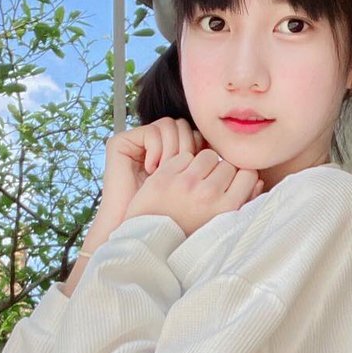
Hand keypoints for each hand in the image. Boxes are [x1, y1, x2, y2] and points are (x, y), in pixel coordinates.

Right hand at [99, 116, 205, 232]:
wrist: (135, 227)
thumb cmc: (165, 214)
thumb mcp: (192, 190)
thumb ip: (207, 170)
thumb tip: (229, 154)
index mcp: (172, 153)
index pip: (196, 134)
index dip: (201, 149)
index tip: (200, 173)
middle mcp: (156, 144)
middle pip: (186, 127)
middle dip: (188, 149)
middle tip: (182, 174)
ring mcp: (139, 142)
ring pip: (171, 125)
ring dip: (171, 150)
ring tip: (164, 171)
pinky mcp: (122, 142)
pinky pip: (152, 132)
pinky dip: (154, 150)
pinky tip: (150, 169)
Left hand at [121, 148, 265, 237]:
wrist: (150, 245)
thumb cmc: (188, 239)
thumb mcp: (221, 227)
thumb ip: (243, 204)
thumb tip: (258, 181)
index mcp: (225, 209)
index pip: (248, 173)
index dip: (241, 177)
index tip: (233, 184)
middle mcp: (207, 193)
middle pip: (228, 163)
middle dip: (221, 172)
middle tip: (210, 185)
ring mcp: (185, 182)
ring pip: (207, 155)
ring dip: (203, 165)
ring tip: (195, 181)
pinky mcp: (165, 175)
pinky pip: (184, 156)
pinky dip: (183, 165)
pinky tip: (179, 180)